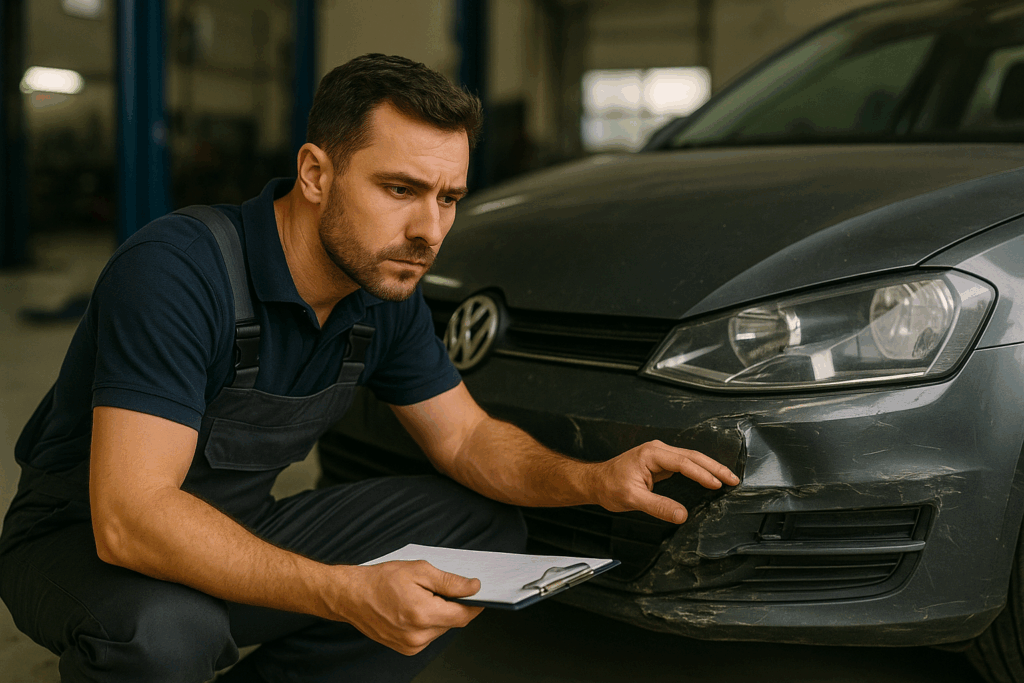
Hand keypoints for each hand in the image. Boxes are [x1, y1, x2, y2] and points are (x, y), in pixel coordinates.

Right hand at [333, 560, 483, 655]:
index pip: (463, 616)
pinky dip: (427, 623)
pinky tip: (413, 610)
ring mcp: (411, 645)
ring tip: (418, 598)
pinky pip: (428, 636)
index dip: (474, 605)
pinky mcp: (406, 649)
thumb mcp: (419, 571)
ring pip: (441, 629)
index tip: (478, 595)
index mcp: (423, 614)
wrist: (352, 596)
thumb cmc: (380, 581)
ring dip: (438, 614)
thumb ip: (450, 582)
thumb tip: (473, 588)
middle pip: (452, 622)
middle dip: (451, 605)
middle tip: (435, 589)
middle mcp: (418, 635)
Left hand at [590, 440, 739, 523]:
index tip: (717, 484)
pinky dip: (700, 471)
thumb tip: (682, 515)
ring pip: (691, 459)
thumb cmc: (609, 486)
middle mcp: (657, 450)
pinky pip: (685, 464)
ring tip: (728, 478)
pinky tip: (710, 478)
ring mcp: (659, 455)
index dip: (702, 474)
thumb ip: (658, 506)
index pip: (683, 462)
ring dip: (710, 468)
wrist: (596, 481)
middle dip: (714, 467)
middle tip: (733, 479)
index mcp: (651, 453)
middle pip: (692, 456)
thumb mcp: (632, 499)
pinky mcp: (660, 462)